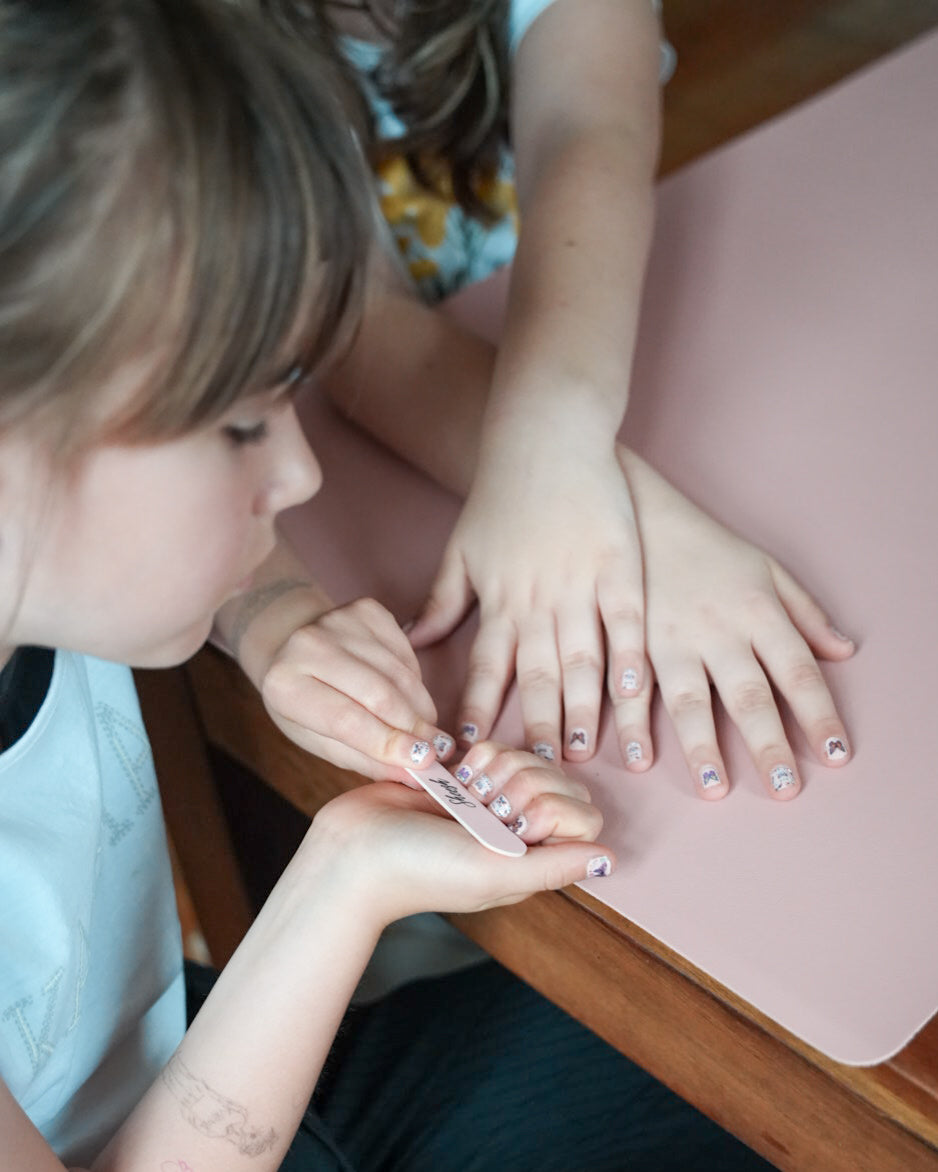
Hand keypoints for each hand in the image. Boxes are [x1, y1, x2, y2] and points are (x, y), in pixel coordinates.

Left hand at [260, 596, 455, 782]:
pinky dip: (415, 680)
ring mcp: (339, 620)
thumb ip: (364, 758)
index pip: (346, 720)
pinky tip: (408, 694)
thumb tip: (414, 774)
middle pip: (379, 693)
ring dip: (420, 706)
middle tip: (438, 751)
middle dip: (414, 726)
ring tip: (427, 728)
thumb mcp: (318, 739)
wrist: (289, 643)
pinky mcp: (366, 608)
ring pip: (399, 673)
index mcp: (285, 685)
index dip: (388, 742)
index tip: (423, 763)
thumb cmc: (304, 700)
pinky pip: (406, 651)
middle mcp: (307, 645)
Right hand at [306, 743, 613, 926]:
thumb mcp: (492, 873)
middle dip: (524, 783)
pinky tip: (455, 778)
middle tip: (485, 807)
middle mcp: (519, 833)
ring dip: (499, 769)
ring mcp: (493, 803)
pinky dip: (480, 756)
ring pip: (531, 759)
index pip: (583, 817)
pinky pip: (497, 748)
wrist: (352, 848)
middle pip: (560, 782)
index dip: (554, 808)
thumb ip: (553, 866)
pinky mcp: (466, 778)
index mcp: (533, 862)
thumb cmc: (418, 871)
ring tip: (467, 795)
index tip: (515, 823)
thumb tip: (611, 860)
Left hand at [408, 442, 644, 764]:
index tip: (472, 752)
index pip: (483, 669)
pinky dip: (630, 660)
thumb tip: (410, 641)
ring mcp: (580, 585)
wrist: (546, 436)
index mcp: (498, 600)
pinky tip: (633, 693)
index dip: (478, 712)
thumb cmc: (502, 493)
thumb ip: (442, 602)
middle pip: (534, 678)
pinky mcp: (618, 567)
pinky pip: (625, 623)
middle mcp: (536, 602)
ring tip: (581, 753)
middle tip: (535, 775)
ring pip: (580, 660)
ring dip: (580, 710)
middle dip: (533, 730)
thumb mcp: (462, 549)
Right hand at [617, 448, 854, 799]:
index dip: (819, 715)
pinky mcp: (629, 642)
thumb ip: (806, 612)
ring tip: (715, 787)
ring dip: (702, 746)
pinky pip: (632, 691)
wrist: (638, 511)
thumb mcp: (766, 568)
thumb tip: (843, 652)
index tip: (837, 755)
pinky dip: (633, 726)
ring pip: (690, 699)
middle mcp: (717, 630)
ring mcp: (670, 638)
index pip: (798, 671)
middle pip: (749, 694)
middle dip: (768, 743)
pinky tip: (638, 758)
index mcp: (757, 611)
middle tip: (784, 787)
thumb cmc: (707, 545)